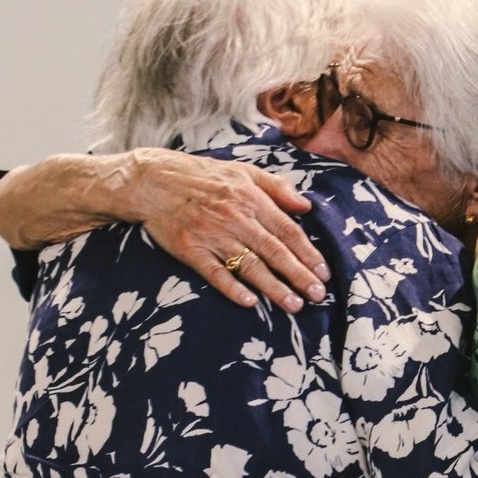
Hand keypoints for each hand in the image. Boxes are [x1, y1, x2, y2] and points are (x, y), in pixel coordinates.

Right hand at [129, 149, 329, 312]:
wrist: (153, 180)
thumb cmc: (202, 176)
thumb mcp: (243, 172)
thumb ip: (276, 188)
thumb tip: (306, 205)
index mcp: (251, 199)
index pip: (287, 231)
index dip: (307, 253)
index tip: (324, 273)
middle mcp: (235, 219)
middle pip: (274, 252)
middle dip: (298, 275)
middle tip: (317, 295)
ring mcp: (213, 236)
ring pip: (250, 266)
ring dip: (274, 288)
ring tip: (294, 305)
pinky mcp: (191, 250)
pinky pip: (215, 273)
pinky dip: (232, 288)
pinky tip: (250, 303)